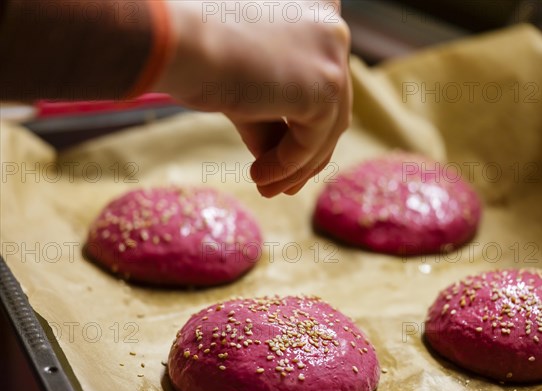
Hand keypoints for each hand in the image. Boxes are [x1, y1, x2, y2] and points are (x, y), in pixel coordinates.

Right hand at [153, 0, 351, 196]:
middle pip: (331, 106)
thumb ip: (274, 118)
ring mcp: (333, 55)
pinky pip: (311, 141)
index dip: (310, 122)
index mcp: (316, 11)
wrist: (176, 40)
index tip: (288, 157)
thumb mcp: (247, 89)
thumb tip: (286, 165)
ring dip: (296, 166)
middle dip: (308, 153)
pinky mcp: (325, 85)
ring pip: (326, 128)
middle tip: (284, 185)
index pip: (323, 79)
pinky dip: (287, 165)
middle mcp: (333, 27)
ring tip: (267, 189)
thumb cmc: (197, 55)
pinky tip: (259, 179)